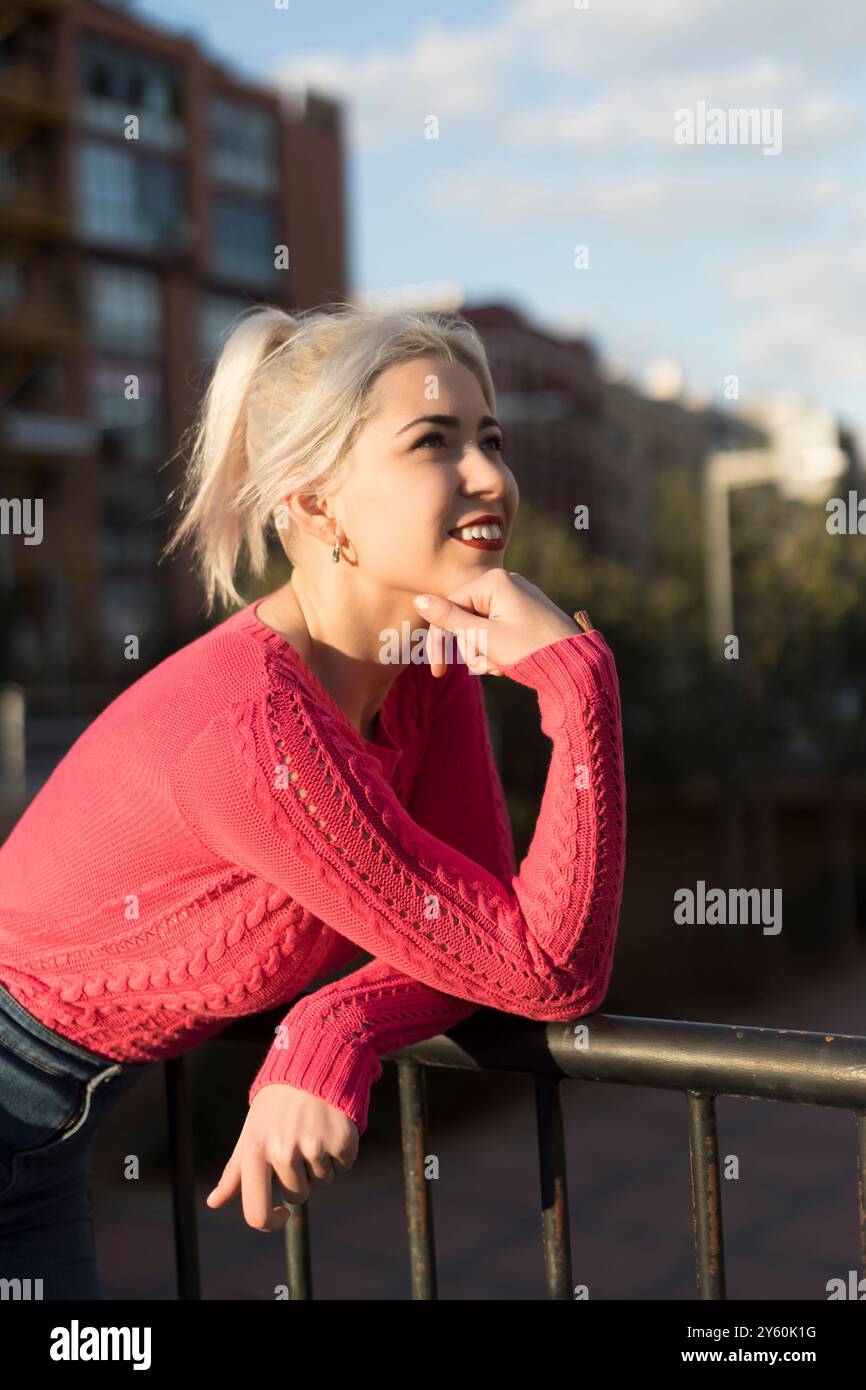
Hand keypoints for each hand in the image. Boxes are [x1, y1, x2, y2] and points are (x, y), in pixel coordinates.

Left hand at [205, 1084, 359, 1230]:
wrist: (312, 1065)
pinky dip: (340, 1152)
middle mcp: (282, 1151)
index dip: (271, 1223)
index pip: (257, 1213)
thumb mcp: (250, 1134)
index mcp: (254, 1153)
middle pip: (296, 1196)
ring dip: (321, 1162)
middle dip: (300, 1178)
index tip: (281, 1215)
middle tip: (298, 1143)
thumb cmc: (275, 1106)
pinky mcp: (340, 1141)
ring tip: (313, 1129)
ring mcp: (312, 1147)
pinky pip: (343, 1165)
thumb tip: (213, 1202)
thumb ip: (234, 1172)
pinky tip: (331, 1127)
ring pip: (322, 1180)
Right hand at [414, 569, 584, 676]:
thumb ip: (450, 620)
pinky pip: (497, 630)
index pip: (450, 607)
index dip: (440, 640)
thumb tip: (419, 601)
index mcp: (494, 582)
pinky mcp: (525, 614)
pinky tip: (510, 663)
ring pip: (481, 628)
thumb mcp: (485, 637)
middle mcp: (506, 584)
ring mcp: (517, 599)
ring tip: (503, 666)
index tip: (439, 672)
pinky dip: (498, 650)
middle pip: (465, 618)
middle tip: (487, 667)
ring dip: (485, 653)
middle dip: (472, 649)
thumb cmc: (531, 649)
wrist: (576, 665)